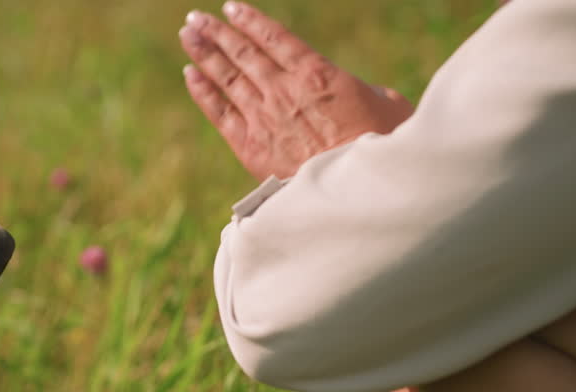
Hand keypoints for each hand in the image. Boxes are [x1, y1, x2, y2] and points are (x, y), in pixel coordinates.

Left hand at [179, 2, 413, 179]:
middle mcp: (283, 89)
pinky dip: (203, 91)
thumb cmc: (381, 148)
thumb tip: (364, 95)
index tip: (231, 8)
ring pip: (227, 76)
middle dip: (217, 32)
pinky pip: (219, 112)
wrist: (353, 190)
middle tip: (195, 17)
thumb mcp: (387, 107)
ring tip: (188, 33)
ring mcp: (263, 116)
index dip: (250, 21)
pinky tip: (190, 73)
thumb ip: (365, 93)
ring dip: (205, 52)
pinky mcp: (250, 145)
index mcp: (317, 74)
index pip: (275, 38)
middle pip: (242, 53)